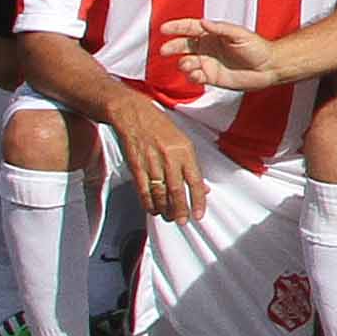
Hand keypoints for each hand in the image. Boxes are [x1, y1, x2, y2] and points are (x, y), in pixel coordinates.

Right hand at [104, 96, 204, 225]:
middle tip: (183, 221)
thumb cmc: (160, 127)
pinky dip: (148, 202)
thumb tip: (202, 187)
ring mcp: (151, 162)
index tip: (199, 214)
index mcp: (185, 151)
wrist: (133, 114)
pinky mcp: (136, 166)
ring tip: (169, 217)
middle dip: (181, 210)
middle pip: (177, 191)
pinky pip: (143, 189)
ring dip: (165, 209)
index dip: (198, 200)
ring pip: (160, 193)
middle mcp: (169, 158)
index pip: (195, 181)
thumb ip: (192, 165)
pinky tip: (153, 209)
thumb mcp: (183, 141)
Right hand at [161, 19, 283, 92]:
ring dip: (184, 64)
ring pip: (187, 62)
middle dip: (172, 47)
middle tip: (165, 50)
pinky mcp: (210, 77)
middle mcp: (207, 48)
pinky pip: (195, 77)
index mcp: (213, 34)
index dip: (177, 27)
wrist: (268, 67)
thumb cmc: (257, 47)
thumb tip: (203, 22)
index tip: (164, 29)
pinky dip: (192, 76)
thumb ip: (221, 29)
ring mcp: (207, 62)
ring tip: (189, 64)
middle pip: (183, 46)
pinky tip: (198, 75)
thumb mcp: (240, 34)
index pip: (190, 28)